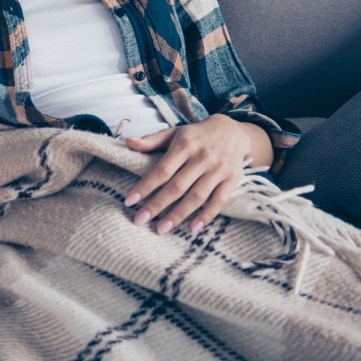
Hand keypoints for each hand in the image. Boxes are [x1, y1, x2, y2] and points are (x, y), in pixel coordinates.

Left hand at [123, 115, 254, 235]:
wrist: (233, 131)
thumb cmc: (196, 135)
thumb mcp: (174, 133)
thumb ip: (151, 140)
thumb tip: (128, 142)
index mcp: (185, 146)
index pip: (162, 170)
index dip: (145, 186)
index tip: (130, 201)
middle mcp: (202, 158)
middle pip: (177, 187)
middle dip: (157, 205)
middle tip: (140, 220)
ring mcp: (218, 170)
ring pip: (197, 197)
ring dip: (178, 215)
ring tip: (161, 229)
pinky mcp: (232, 179)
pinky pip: (219, 201)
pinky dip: (207, 216)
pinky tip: (193, 228)